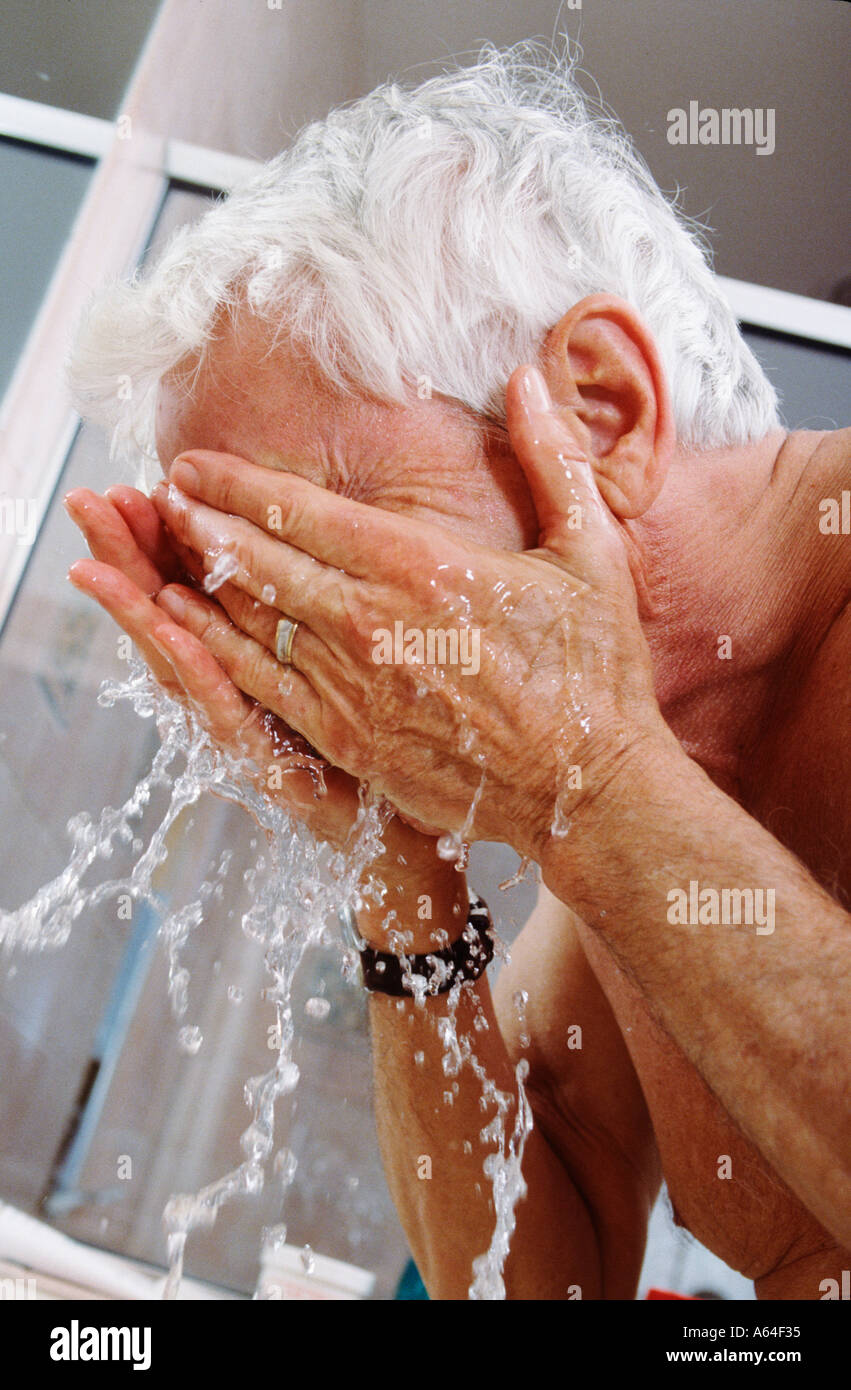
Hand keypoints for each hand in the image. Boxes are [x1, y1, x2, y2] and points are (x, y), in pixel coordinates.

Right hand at [65, 487, 466, 944]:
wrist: (424, 831)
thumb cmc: (408, 735)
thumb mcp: (367, 657)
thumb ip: (343, 596)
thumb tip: (335, 528)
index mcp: (267, 654)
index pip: (208, 582)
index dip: (174, 532)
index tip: (152, 478)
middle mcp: (248, 689)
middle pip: (178, 610)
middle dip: (135, 553)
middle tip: (97, 500)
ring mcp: (254, 729)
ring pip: (183, 659)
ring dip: (138, 606)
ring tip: (95, 558)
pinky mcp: (275, 767)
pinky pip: (228, 712)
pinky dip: (195, 669)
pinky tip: (167, 625)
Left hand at [149, 366, 669, 858]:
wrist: (586, 788)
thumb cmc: (593, 670)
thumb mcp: (590, 551)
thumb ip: (552, 459)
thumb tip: (528, 378)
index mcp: (423, 568)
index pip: (304, 511)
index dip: (239, 483)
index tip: (195, 461)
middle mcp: (371, 622)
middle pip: (261, 559)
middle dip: (203, 520)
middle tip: (164, 492)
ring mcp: (351, 686)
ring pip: (250, 620)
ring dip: (200, 577)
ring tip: (164, 543)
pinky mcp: (347, 738)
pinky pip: (260, 684)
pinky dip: (212, 648)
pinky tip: (184, 625)